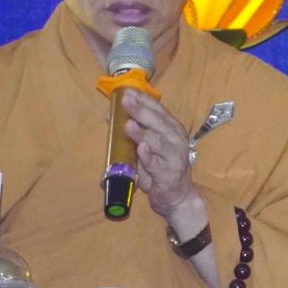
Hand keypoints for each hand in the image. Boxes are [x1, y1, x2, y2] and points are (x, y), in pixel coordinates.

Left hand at [122, 89, 204, 231]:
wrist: (176, 197)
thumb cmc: (160, 168)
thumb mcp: (146, 147)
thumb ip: (133, 132)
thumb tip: (110, 115)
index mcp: (171, 129)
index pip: (158, 109)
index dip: (143, 99)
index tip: (127, 90)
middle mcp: (176, 139)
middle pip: (158, 122)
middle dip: (141, 111)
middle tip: (126, 101)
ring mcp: (174, 156)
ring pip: (158, 141)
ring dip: (142, 133)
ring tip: (129, 125)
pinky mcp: (168, 174)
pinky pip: (157, 164)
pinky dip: (149, 156)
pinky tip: (142, 149)